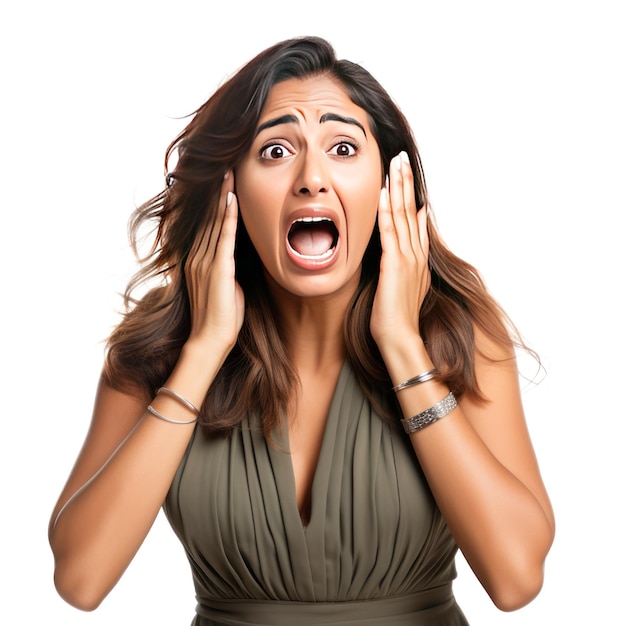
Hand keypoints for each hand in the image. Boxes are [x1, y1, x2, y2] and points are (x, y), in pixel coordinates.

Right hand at [184, 172, 244, 353]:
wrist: (210, 340)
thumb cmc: (221, 317)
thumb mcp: (224, 287)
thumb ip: (227, 269)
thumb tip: (237, 259)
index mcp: (197, 261)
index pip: (206, 225)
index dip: (214, 203)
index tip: (222, 183)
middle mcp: (197, 257)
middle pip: (208, 217)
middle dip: (217, 192)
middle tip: (224, 167)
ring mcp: (205, 262)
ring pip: (214, 222)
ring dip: (222, 196)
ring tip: (228, 173)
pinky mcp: (217, 269)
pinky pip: (223, 237)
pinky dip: (227, 216)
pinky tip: (232, 199)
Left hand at [370, 152, 430, 354]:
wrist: (401, 338)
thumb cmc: (397, 319)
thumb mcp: (406, 287)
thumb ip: (407, 265)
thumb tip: (403, 249)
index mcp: (417, 259)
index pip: (415, 221)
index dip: (411, 196)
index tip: (407, 176)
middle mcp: (415, 254)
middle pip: (412, 210)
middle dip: (406, 182)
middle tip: (402, 157)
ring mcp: (407, 257)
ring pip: (403, 214)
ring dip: (399, 187)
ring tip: (396, 163)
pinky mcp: (394, 263)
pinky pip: (390, 230)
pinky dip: (387, 209)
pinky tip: (383, 191)